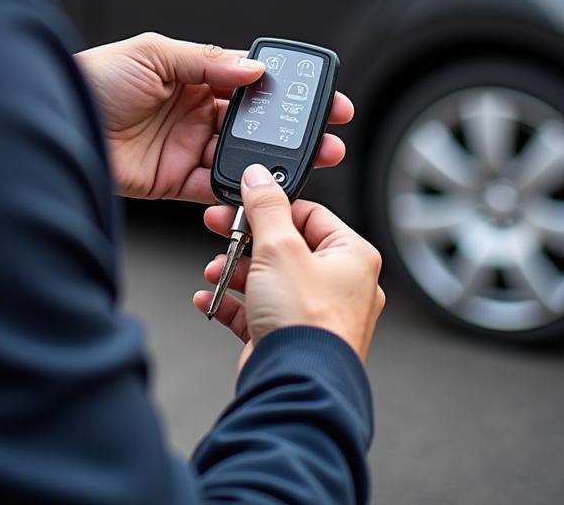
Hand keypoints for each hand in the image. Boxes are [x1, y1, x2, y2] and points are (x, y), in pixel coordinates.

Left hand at [74, 33, 353, 203]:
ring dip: (274, 161)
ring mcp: (187, 146)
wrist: (55, 124)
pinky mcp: (175, 181)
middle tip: (327, 135)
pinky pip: (215, 188)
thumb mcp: (153, 53)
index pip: (252, 80)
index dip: (286, 89)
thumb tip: (252, 69)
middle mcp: (196, 111)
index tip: (319, 95)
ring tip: (304, 163)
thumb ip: (205, 61)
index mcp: (194, 74)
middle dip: (294, 129)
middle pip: (256, 122)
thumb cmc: (93, 79)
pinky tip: (258, 187)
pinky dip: (238, 190)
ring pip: (243, 155)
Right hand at [194, 163, 385, 369]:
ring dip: (236, 272)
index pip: (309, 214)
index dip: (272, 207)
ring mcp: (317, 315)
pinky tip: (210, 298)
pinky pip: (259, 311)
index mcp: (352, 256)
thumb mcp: (280, 247)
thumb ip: (266, 206)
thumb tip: (259, 177)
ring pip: (270, 279)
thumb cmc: (305, 323)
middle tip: (220, 230)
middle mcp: (342, 285)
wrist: (295, 386)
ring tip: (215, 270)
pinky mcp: (292, 339)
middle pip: (286, 247)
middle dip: (246, 241)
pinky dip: (234, 303)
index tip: (243, 203)